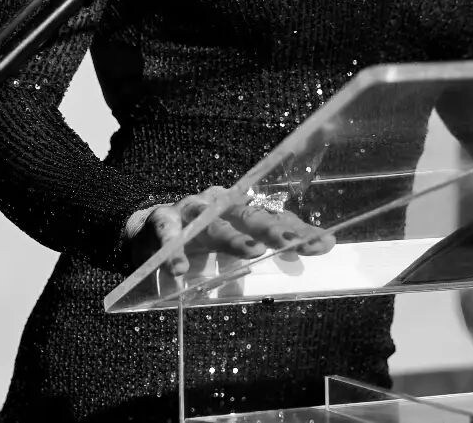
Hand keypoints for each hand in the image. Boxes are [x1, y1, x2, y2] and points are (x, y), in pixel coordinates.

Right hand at [125, 185, 335, 277]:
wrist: (150, 232)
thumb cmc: (202, 238)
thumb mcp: (234, 241)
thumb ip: (267, 246)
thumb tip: (319, 246)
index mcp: (240, 209)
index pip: (274, 216)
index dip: (297, 228)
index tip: (323, 244)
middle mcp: (219, 204)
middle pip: (248, 214)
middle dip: (272, 228)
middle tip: (290, 242)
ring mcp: (191, 210)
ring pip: (214, 222)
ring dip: (233, 237)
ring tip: (252, 251)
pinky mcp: (163, 220)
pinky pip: (170, 234)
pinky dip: (175, 250)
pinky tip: (181, 269)